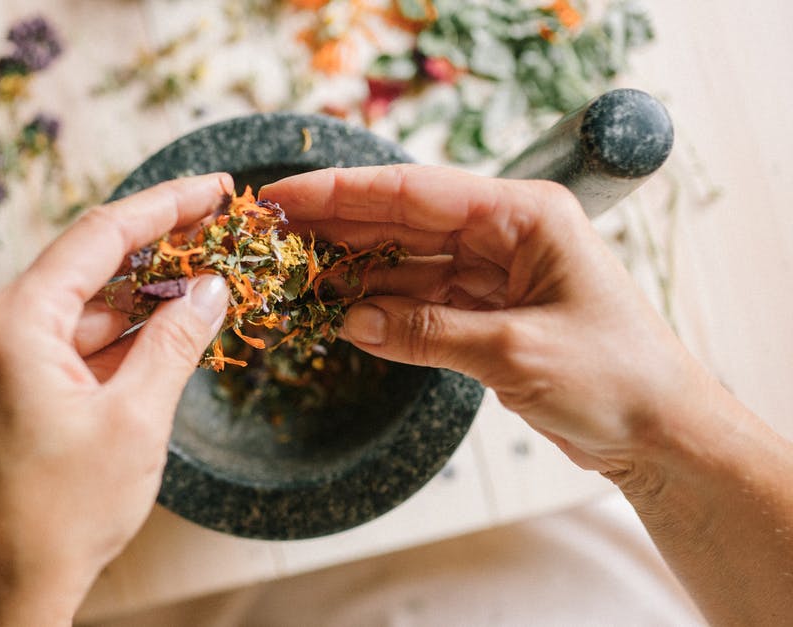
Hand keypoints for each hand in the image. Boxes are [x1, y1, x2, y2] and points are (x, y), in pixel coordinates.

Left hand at [0, 174, 229, 625]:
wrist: (3, 596)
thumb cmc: (59, 519)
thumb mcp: (137, 421)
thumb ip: (175, 341)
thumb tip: (210, 289)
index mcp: (11, 325)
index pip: (98, 237)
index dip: (164, 206)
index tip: (212, 189)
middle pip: (83, 269)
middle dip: (155, 253)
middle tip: (216, 233)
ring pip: (75, 310)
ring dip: (136, 301)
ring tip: (203, 284)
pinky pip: (61, 346)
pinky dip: (111, 340)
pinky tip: (161, 334)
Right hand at [260, 164, 708, 476]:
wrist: (660, 433)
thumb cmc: (615, 378)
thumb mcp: (514, 352)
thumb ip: (426, 332)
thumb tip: (350, 319)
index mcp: (525, 215)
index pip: (416, 191)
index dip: (342, 192)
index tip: (285, 195)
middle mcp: (508, 234)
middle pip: (404, 219)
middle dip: (339, 226)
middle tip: (275, 231)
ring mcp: (496, 274)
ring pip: (408, 261)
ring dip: (356, 271)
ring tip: (296, 274)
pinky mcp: (488, 313)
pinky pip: (421, 300)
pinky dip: (383, 309)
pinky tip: (341, 311)